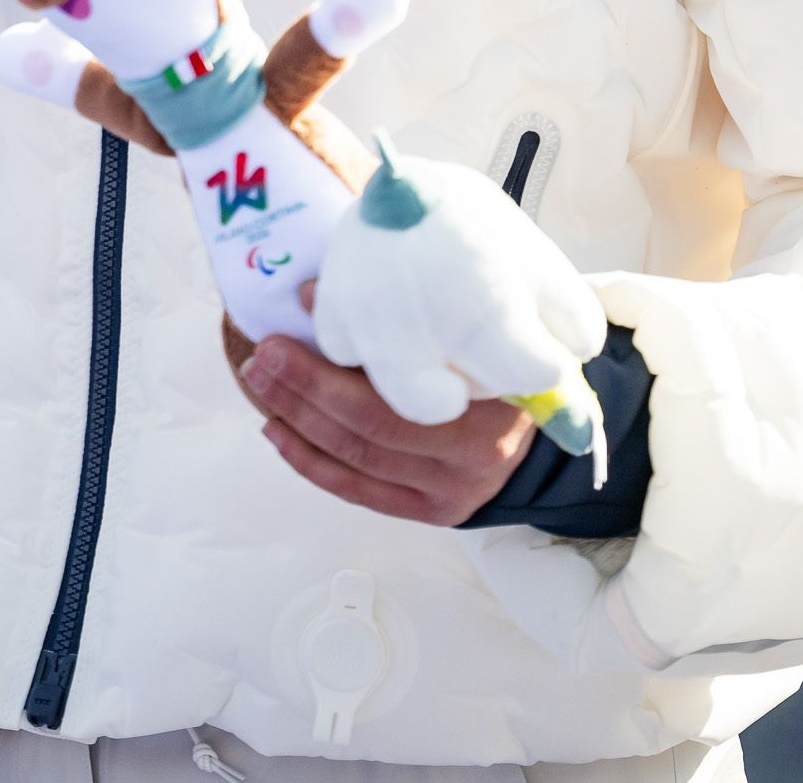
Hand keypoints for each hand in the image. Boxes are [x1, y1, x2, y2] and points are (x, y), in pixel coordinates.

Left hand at [240, 330, 534, 525]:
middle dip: (307, 388)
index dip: (340, 359)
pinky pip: (357, 490)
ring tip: (262, 382)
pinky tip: (277, 430)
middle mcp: (474, 456)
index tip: (298, 315)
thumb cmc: (499, 361)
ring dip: (299, 420)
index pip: (401, 389)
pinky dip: (310, 461)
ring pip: (358, 460)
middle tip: (265, 352)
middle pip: (372, 426)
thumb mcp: (476, 325)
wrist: (540, 425)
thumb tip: (313, 290)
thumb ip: (410, 309)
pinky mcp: (430, 512)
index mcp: (493, 402)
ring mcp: (451, 491)